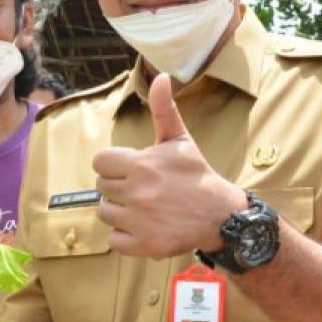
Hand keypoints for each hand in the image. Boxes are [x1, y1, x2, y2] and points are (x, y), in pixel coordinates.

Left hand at [93, 73, 247, 259]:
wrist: (221, 214)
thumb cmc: (195, 174)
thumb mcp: (180, 139)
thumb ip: (163, 109)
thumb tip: (161, 76)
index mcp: (141, 165)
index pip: (100, 163)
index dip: (114, 165)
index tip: (131, 169)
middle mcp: (137, 192)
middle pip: (102, 188)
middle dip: (118, 187)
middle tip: (142, 189)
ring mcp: (139, 220)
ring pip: (106, 213)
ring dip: (120, 211)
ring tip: (144, 207)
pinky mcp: (144, 244)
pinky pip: (114, 240)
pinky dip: (125, 236)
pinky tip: (144, 226)